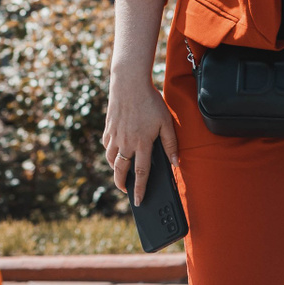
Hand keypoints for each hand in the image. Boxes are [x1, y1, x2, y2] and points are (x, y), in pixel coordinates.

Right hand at [102, 69, 178, 205]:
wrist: (129, 83)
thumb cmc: (150, 102)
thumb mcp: (166, 122)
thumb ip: (171, 144)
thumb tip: (176, 164)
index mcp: (142, 143)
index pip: (141, 173)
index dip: (140, 189)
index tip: (139, 201)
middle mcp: (126, 143)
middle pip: (120, 171)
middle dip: (122, 184)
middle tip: (125, 191)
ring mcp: (115, 136)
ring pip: (111, 159)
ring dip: (115, 169)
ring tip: (120, 173)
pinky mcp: (108, 128)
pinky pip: (107, 146)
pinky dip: (110, 152)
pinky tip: (115, 152)